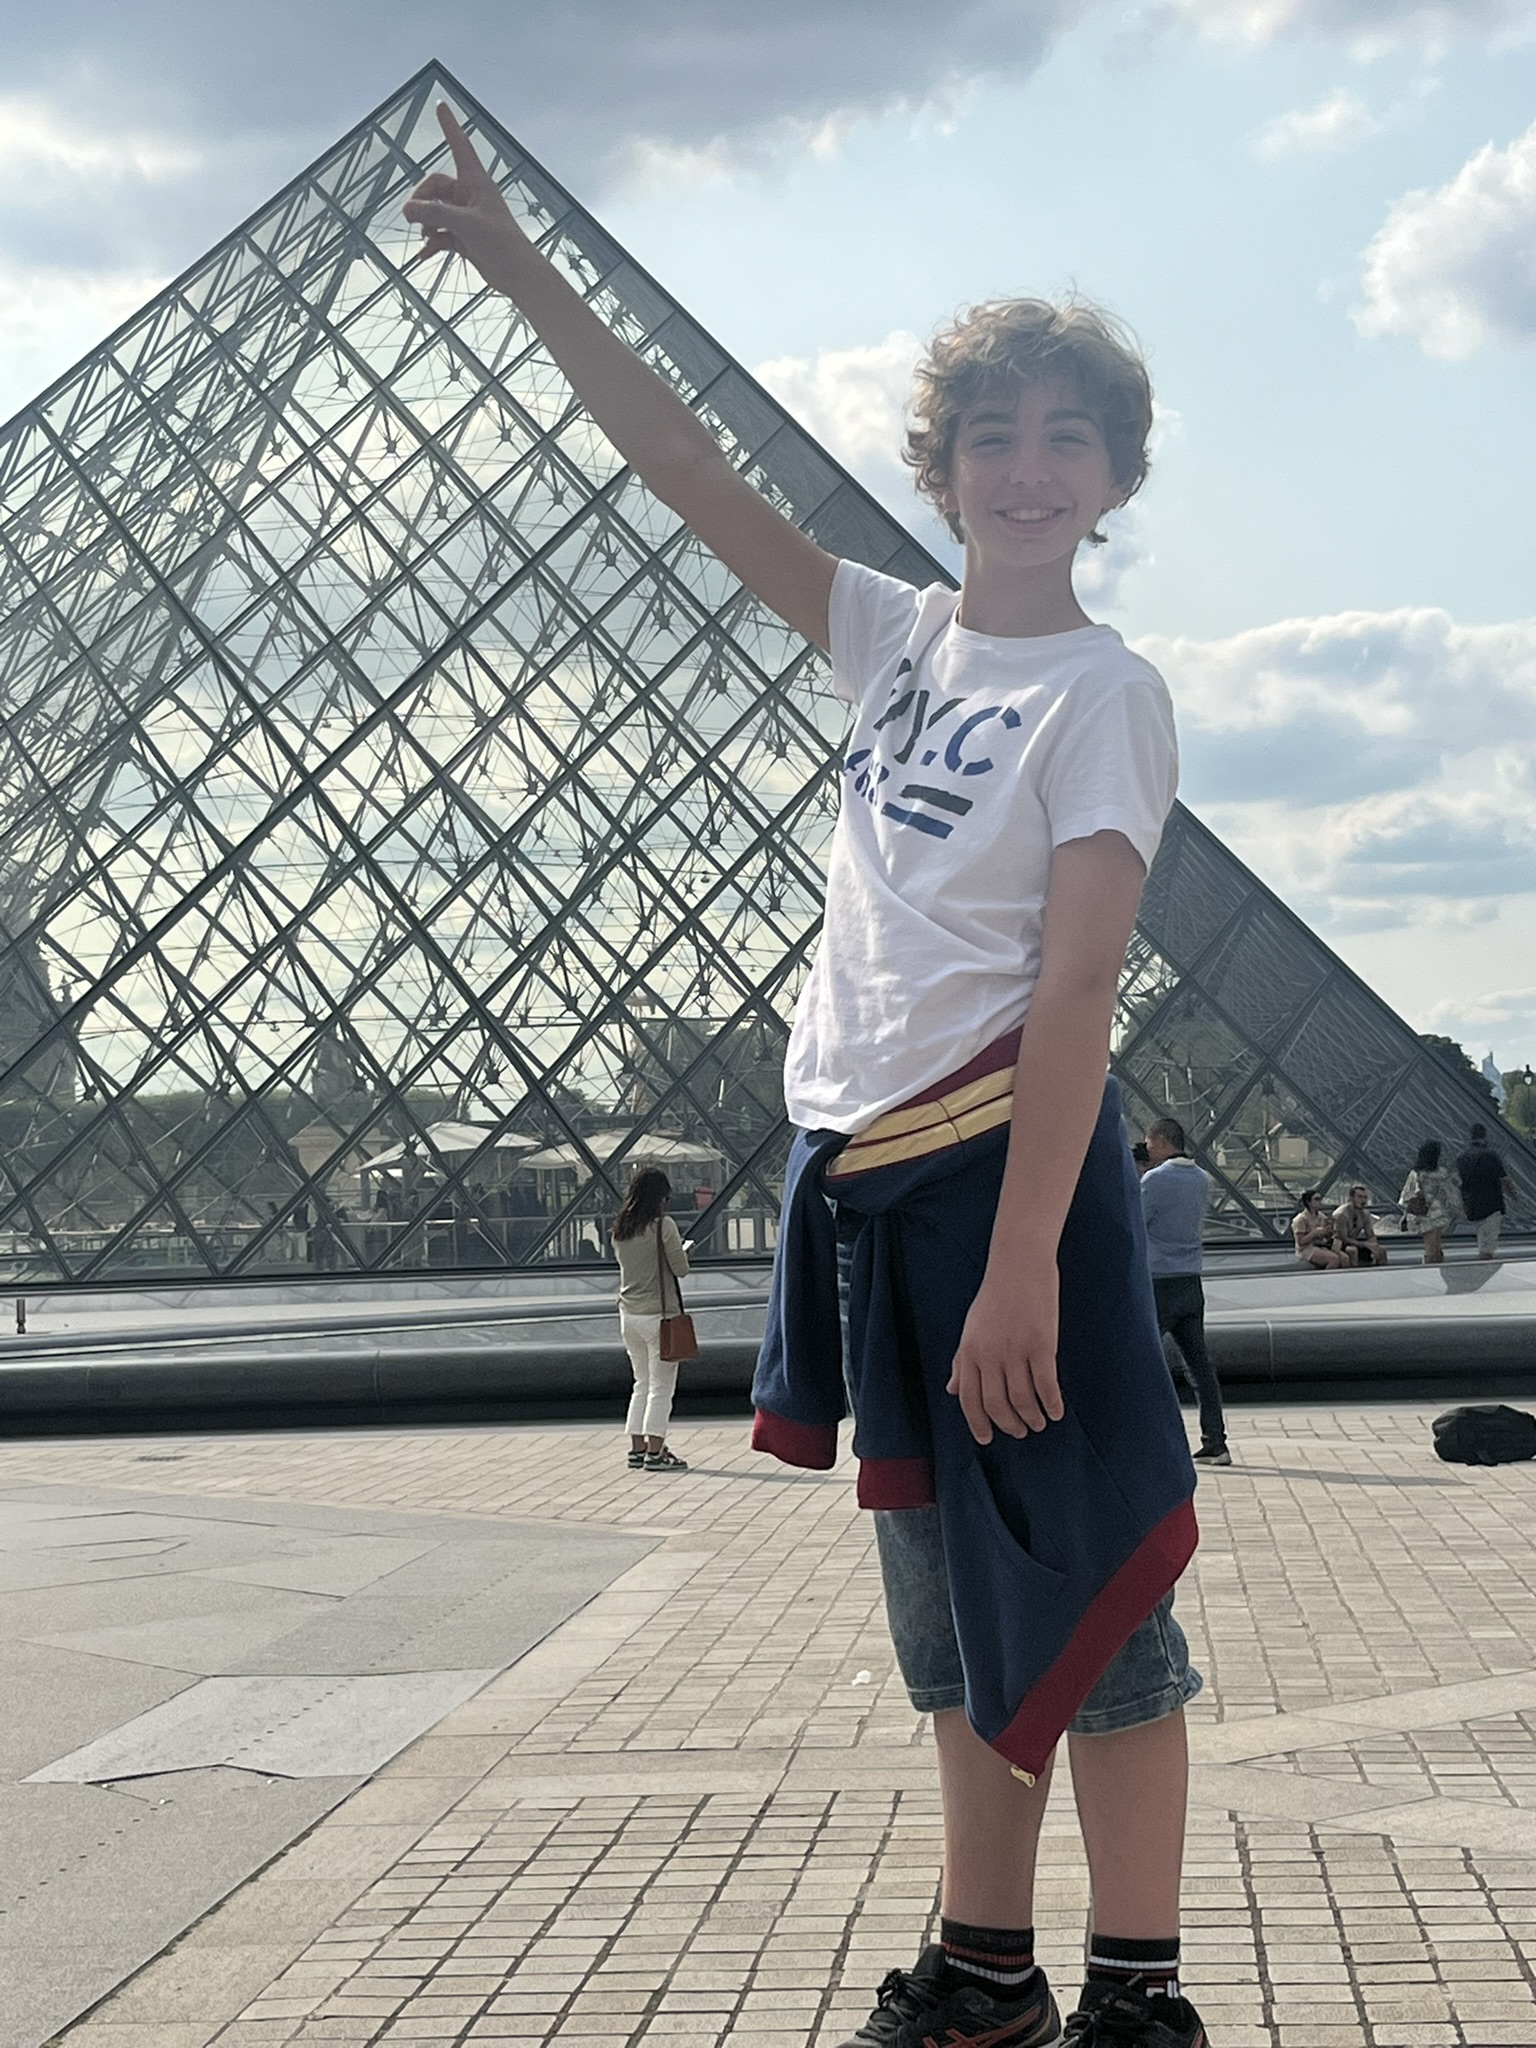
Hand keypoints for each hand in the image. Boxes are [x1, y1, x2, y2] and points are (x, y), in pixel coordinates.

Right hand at [402, 103, 524, 285]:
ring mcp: (467, 217)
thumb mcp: (464, 223)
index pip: (460, 145)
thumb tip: (407, 210)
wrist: (517, 274)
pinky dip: (432, 243)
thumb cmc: (500, 243)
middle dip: (422, 200)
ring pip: (436, 211)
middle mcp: (470, 195)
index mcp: (476, 181)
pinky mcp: (465, 238)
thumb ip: (434, 213)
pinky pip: (441, 234)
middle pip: (435, 187)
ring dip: (427, 223)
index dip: (450, 126)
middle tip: (412, 217)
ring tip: (425, 237)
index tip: (441, 105)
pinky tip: (423, 255)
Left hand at [947, 1262, 1064, 1443]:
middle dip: (1009, 1425)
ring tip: (1039, 1423)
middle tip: (1020, 1432)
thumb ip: (962, 1361)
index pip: (970, 1400)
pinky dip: (1052, 1404)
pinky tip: (1056, 1411)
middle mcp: (989, 1354)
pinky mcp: (1042, 1344)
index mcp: (969, 1351)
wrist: (1019, 1264)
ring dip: (1032, 1418)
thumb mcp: (971, 1329)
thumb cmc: (995, 1296)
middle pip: (997, 1406)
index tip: (987, 1439)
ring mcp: (1016, 1350)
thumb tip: (953, 1390)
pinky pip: (1046, 1385)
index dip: (978, 1424)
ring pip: (1022, 1400)